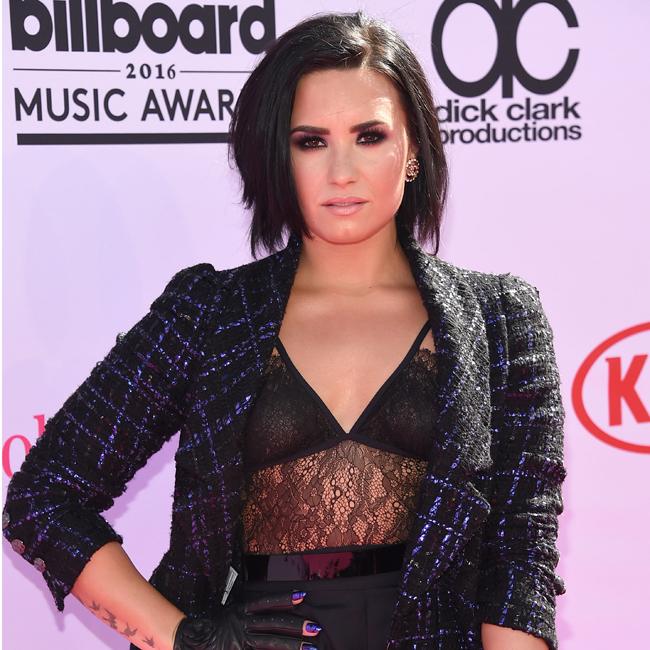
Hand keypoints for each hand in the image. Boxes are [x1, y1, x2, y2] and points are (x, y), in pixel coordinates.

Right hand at [173, 589, 321, 649]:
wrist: (187, 640)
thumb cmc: (211, 628)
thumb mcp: (230, 616)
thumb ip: (249, 616)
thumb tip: (267, 616)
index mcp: (241, 612)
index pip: (267, 604)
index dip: (285, 599)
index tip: (302, 596)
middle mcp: (243, 624)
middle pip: (274, 624)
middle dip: (296, 627)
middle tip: (316, 629)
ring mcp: (240, 640)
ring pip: (271, 642)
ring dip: (292, 645)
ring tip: (311, 648)